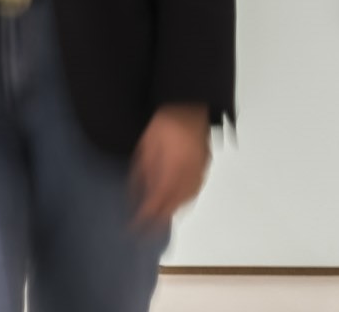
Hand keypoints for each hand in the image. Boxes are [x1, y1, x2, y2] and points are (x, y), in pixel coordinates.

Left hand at [132, 104, 210, 229]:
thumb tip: (135, 194)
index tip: (133, 229)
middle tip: (144, 231)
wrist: (188, 108)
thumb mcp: (145, 149)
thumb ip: (142, 174)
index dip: (145, 218)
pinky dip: (183, 202)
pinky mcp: (204, 169)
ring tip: (157, 221)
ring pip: (185, 201)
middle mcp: (188, 178)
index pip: (157, 203)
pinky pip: (194, 192)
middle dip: (158, 220)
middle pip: (172, 206)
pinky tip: (176, 203)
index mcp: (171, 173)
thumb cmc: (162, 126)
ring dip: (170, 212)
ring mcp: (199, 174)